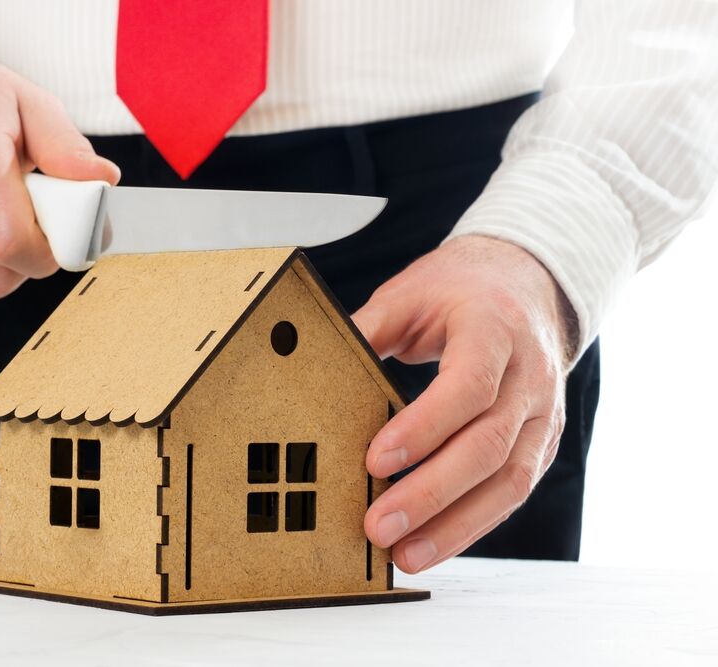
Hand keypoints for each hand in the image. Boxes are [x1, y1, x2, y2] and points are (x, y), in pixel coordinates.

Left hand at [353, 235, 576, 572]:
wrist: (529, 284)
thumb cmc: (463, 290)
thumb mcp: (411, 293)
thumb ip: (367, 330)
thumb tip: (311, 366)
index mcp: (495, 328)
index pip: (469, 385)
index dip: (424, 427)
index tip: (376, 460)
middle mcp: (530, 374)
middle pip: (489, 444)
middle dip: (432, 493)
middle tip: (380, 526)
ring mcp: (544, 412)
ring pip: (509, 480)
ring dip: (456, 526)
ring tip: (406, 555)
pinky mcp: (542, 441)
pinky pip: (513, 490)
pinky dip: (474, 523)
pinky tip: (436, 544)